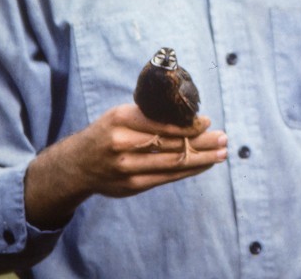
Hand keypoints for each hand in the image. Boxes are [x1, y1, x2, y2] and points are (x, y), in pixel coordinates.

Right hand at [24, 104, 226, 228]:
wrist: (77, 165)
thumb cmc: (107, 132)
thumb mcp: (120, 115)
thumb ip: (149, 115)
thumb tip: (189, 115)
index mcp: (119, 119)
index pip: (160, 123)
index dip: (187, 125)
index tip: (208, 121)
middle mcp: (121, 144)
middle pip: (170, 144)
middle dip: (201, 141)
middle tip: (223, 137)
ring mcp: (126, 168)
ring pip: (171, 163)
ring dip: (201, 158)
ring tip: (221, 152)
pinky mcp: (131, 185)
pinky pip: (166, 178)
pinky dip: (188, 171)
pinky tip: (204, 164)